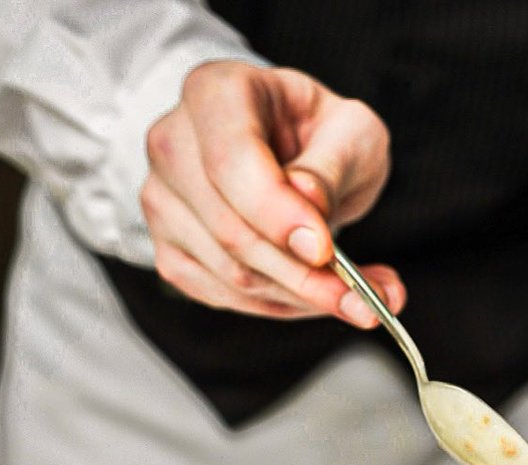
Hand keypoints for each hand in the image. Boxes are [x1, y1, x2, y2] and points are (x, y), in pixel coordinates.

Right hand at [141, 61, 404, 326]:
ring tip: (360, 299)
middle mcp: (173, 144)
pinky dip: (282, 307)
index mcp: (215, 93)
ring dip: (303, 298)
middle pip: (231, 231)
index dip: (277, 214)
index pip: (231, 162)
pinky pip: (227, 297)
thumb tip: (308, 205)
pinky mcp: (170, 251)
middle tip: (365, 299)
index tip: (324, 251)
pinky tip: (321, 296)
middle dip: (303, 276)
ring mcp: (162, 201)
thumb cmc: (319, 133)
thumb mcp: (350, 130)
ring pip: (232, 275)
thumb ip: (331, 165)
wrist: (289, 152)